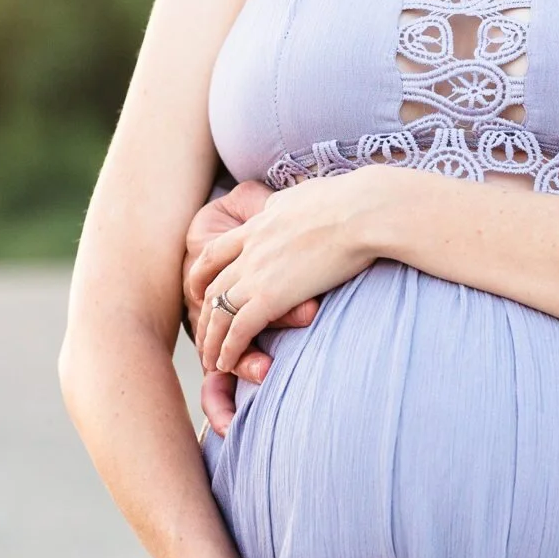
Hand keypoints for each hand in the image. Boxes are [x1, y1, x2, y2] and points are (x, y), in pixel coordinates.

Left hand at [187, 167, 397, 376]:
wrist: (361, 212)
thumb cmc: (348, 200)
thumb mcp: (304, 194)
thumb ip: (287, 205)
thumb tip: (285, 206)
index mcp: (257, 225)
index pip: (215, 252)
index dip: (201, 274)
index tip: (197, 289)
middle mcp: (249, 249)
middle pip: (211, 287)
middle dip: (204, 314)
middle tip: (202, 334)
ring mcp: (256, 273)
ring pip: (218, 313)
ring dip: (211, 340)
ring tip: (210, 360)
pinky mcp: (271, 296)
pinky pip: (239, 330)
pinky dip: (228, 349)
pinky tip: (226, 363)